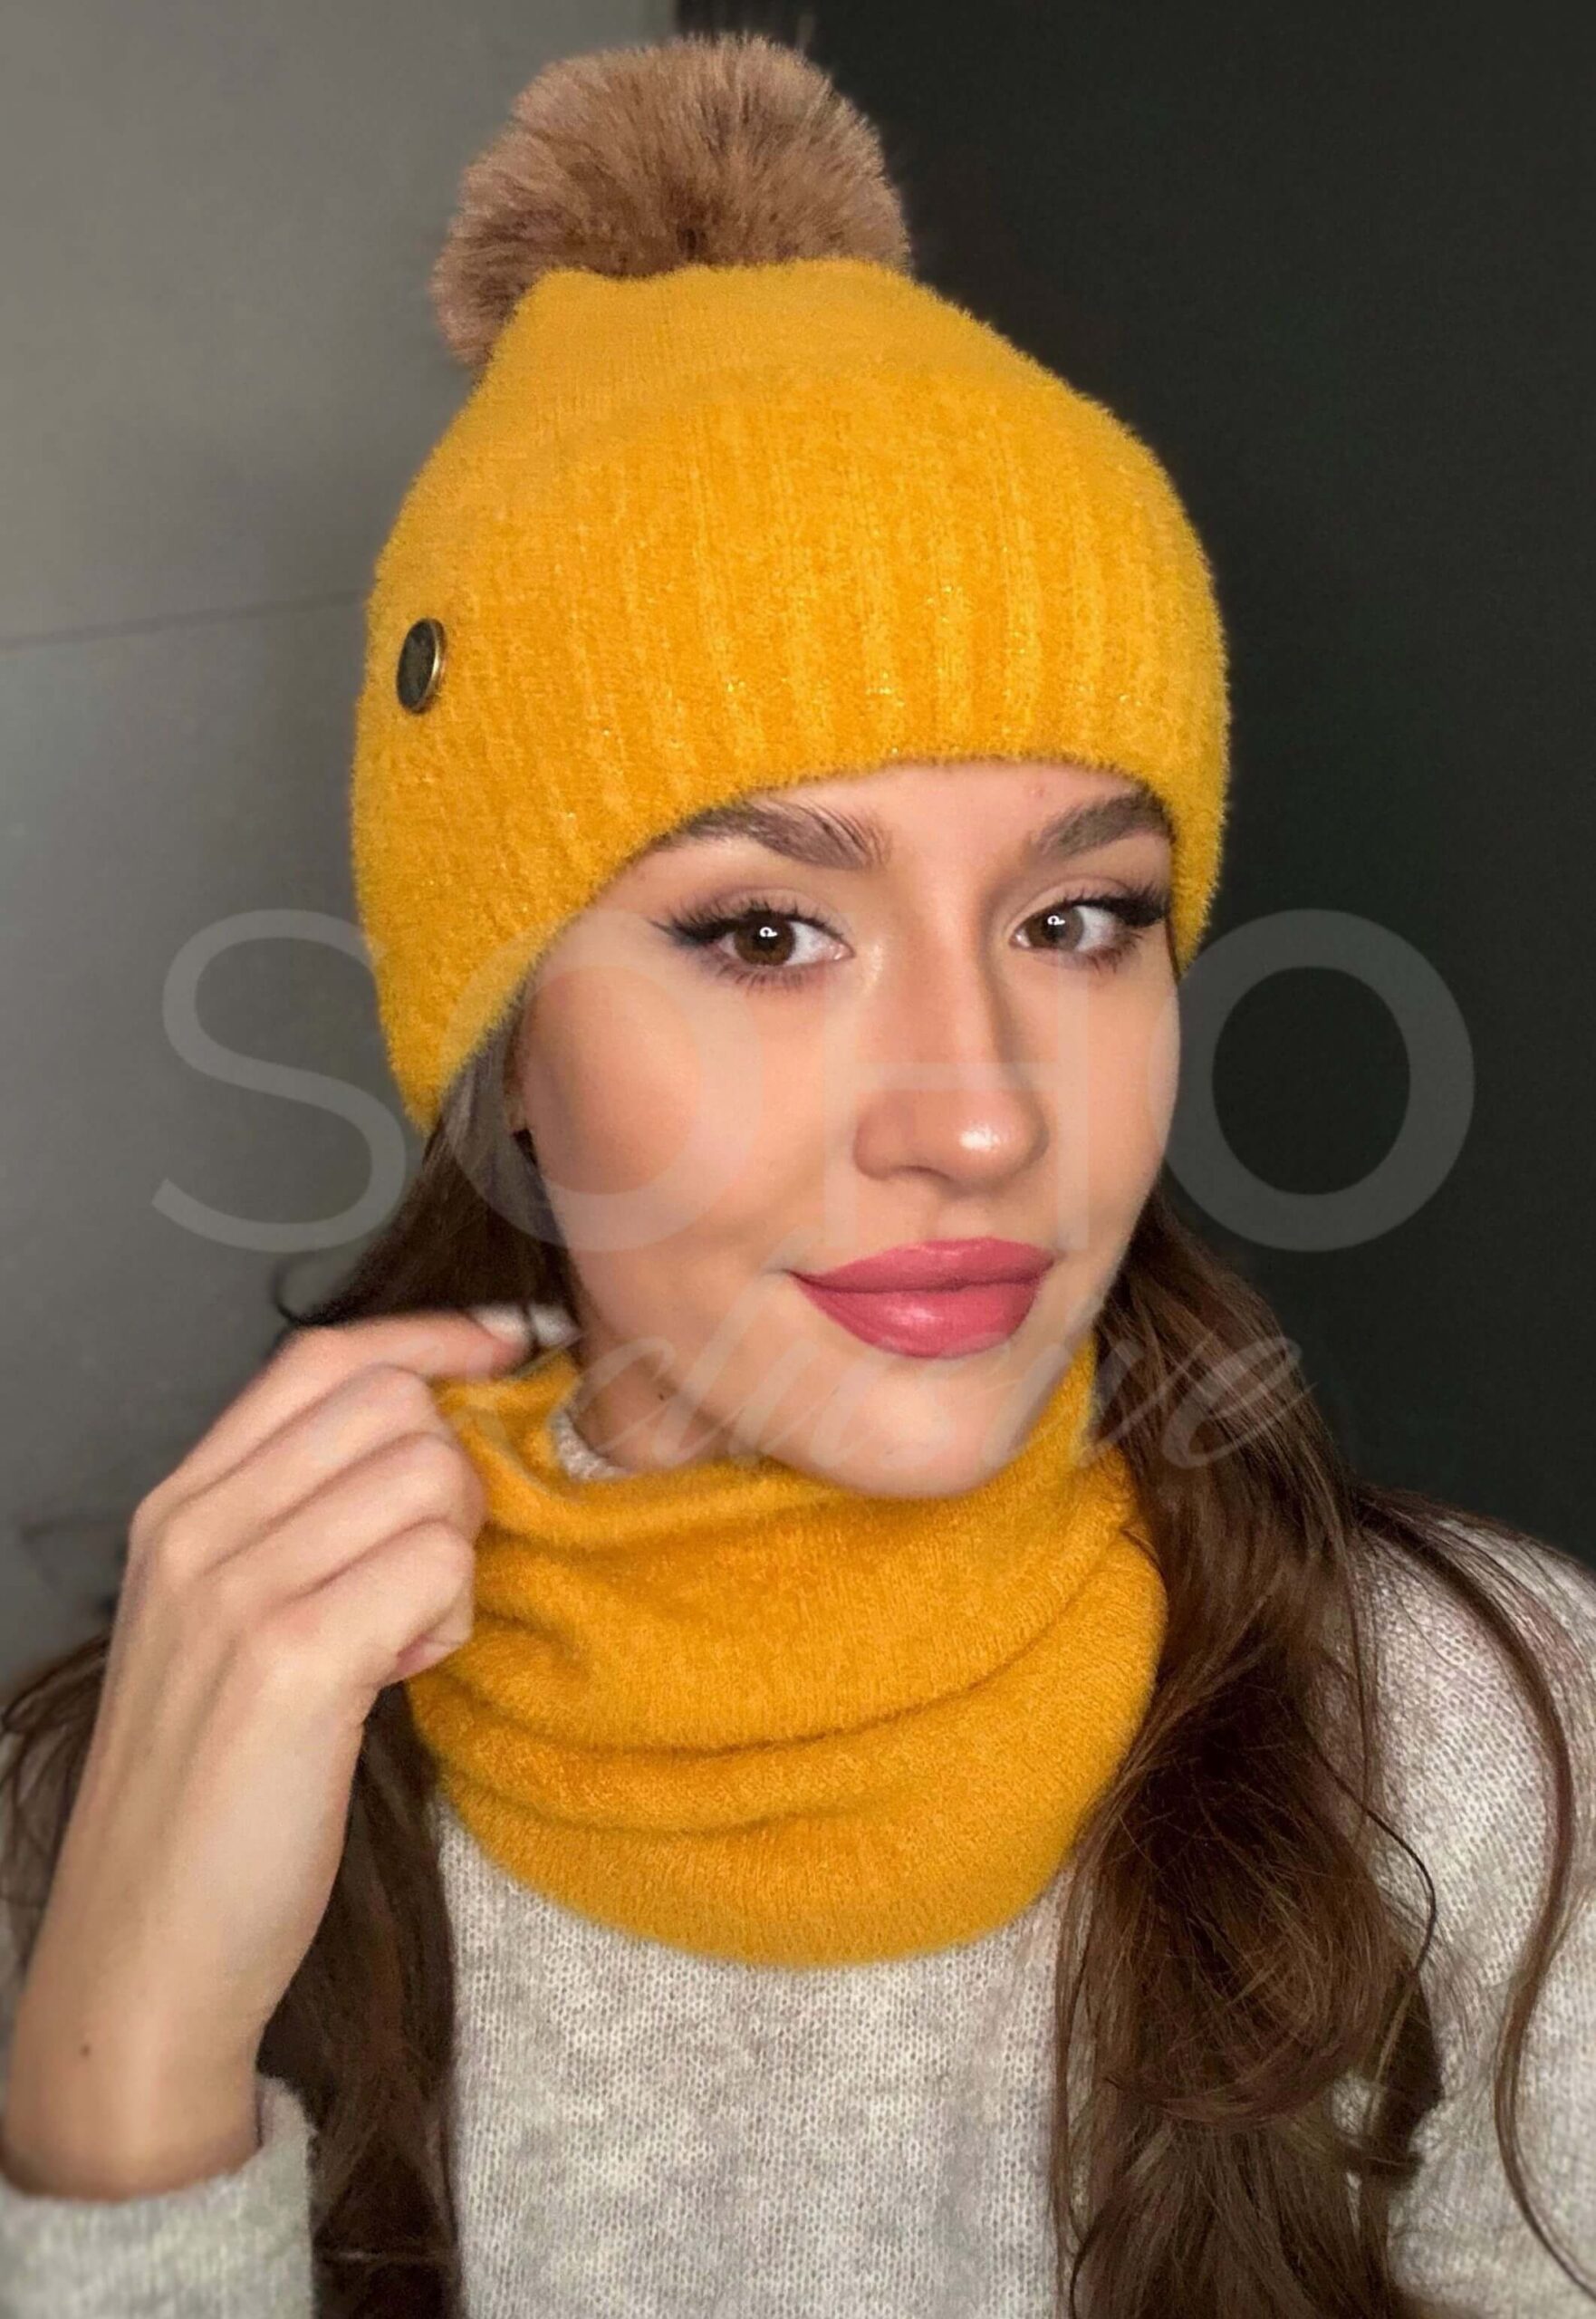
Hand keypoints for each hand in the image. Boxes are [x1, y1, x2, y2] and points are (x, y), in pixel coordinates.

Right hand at [1, 1307, 531, 2183]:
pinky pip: (436, 1565)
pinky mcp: (290, 1662)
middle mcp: (197, 1531)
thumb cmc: (208, 1794)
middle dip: (451, 1474)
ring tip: (401, 1641)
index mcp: (179, 1508)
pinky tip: (401, 1675)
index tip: (507, 1343)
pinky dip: (449, 1616)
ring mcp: (237, 1591)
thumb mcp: (223, 1626)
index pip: (323, 1356)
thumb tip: (430, 1440)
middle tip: (423, 1578)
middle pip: (394, 1402)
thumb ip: (298, 1523)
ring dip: (454, 1557)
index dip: (432, 1336)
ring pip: (430, 1476)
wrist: (145, 1951)